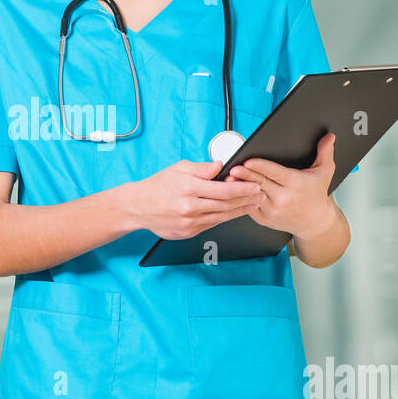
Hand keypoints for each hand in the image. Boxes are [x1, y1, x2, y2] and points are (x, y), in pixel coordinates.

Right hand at [124, 160, 263, 239]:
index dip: (243, 189)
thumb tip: (220, 166)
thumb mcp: (178, 168)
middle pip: (226, 204)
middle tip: (260, 195)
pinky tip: (233, 212)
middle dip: (246, 200)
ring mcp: (189, 222)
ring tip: (252, 205)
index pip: (224, 190)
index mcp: (189, 188)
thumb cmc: (158, 185)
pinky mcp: (188, 232)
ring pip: (221, 216)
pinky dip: (225, 217)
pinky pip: (212, 224)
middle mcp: (190, 207)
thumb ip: (202, 168)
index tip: (254, 186)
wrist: (138, 207)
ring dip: (240, 211)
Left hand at [224, 132, 338, 239]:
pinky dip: (241, 200)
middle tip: (234, 168)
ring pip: (253, 196)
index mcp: (296, 184)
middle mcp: (285, 199)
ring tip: (229, 179)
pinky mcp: (265, 220)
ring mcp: (274, 211)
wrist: (315, 222)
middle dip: (246, 175)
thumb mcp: (325, 172)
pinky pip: (250, 208)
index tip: (248, 161)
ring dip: (240, 188)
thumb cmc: (317, 194)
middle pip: (261, 183)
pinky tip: (233, 191)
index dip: (260, 167)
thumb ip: (325, 152)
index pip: (275, 173)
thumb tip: (329, 136)